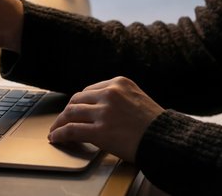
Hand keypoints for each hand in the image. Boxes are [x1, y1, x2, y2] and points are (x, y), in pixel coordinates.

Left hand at [47, 77, 163, 162]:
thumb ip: (120, 98)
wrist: (165, 139)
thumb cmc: (155, 125)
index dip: (79, 102)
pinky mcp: (100, 130)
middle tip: (62, 120)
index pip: (89, 90)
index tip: (74, 109)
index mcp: (119, 82)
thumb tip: (99, 108)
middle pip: (78, 99)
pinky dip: (60, 133)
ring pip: (71, 113)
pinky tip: (56, 137)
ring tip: (55, 130)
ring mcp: (104, 111)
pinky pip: (72, 129)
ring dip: (60, 122)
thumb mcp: (138, 99)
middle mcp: (110, 93)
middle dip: (68, 111)